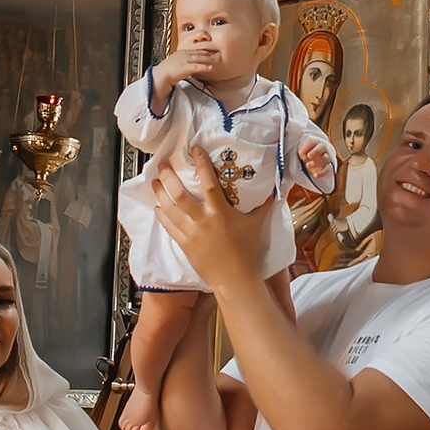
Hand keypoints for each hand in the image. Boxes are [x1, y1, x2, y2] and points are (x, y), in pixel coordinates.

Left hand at [148, 151, 267, 292]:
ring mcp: (191, 233)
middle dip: (168, 177)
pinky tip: (158, 206)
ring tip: (155, 181)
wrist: (234, 279)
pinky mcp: (184, 244)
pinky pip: (169, 226)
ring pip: (170, 209)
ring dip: (160, 193)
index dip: (201, 164)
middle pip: (180, 194)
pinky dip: (162, 214)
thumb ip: (263, 205)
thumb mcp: (257, 224)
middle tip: (162, 165)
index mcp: (220, 213)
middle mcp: (203, 221)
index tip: (194, 150)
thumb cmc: (247, 252)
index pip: (208, 183)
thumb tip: (274, 189)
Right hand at [153, 36, 218, 91]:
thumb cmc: (167, 72)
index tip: (214, 52)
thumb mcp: (176, 64)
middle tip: (220, 54)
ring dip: (210, 59)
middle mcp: (183, 54)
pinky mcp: (184, 67)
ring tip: (218, 60)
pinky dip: (204, 66)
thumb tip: (191, 67)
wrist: (160, 76)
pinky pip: (196, 66)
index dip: (206, 51)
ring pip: (200, 58)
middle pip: (200, 53)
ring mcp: (184, 60)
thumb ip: (184, 63)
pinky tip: (210, 68)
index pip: (196, 50)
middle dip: (210, 53)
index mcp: (182, 52)